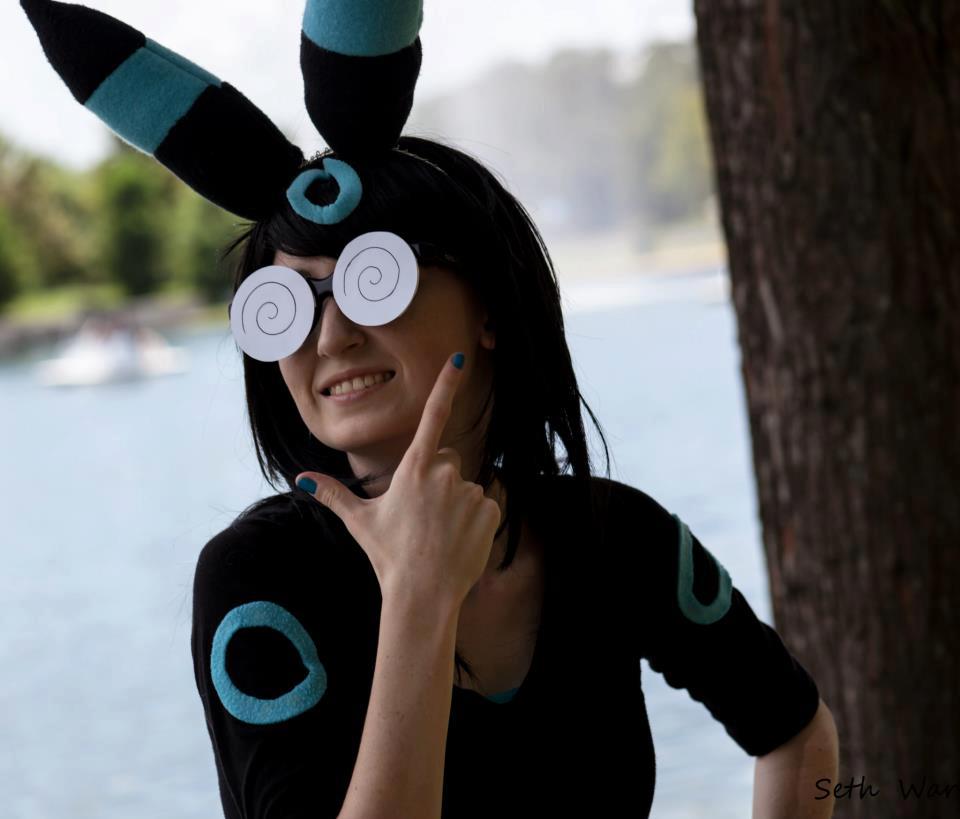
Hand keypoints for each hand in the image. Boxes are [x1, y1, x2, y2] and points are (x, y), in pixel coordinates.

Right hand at [294, 353, 502, 605]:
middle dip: (440, 480)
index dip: (446, 385)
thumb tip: (302, 480)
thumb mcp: (360, 521)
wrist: (423, 595)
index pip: (433, 417)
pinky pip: (486, 505)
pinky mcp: (490, 510)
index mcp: (413, 469)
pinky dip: (476, 519)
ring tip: (440, 534)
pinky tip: (459, 541)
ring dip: (457, 504)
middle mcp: (445, 474)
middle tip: (424, 515)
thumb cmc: (388, 556)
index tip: (458, 358)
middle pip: (448, 461)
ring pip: (466, 486)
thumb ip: (334, 495)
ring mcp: (470, 491)